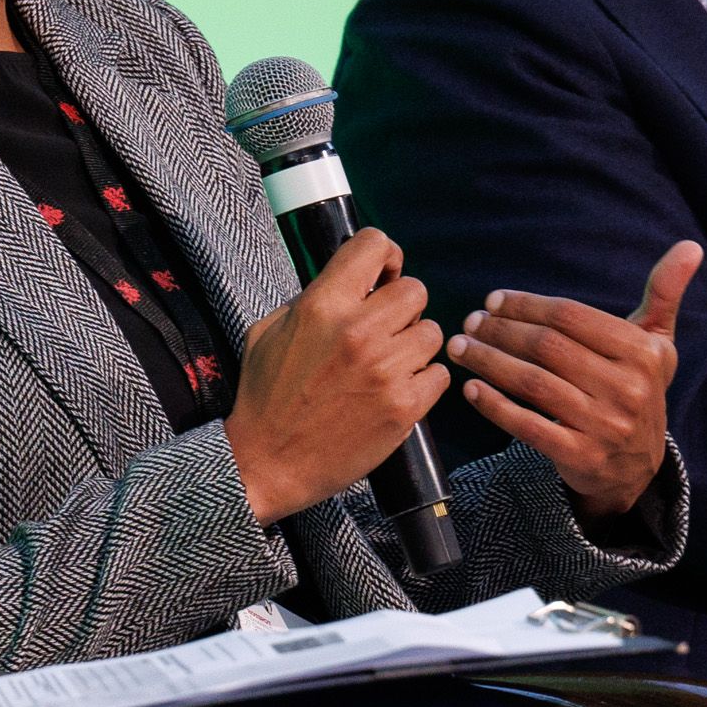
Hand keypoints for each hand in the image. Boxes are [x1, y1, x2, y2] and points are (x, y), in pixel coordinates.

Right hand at [226, 227, 447, 522]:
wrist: (269, 462)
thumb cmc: (266, 396)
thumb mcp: (271, 331)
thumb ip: (314, 299)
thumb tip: (355, 281)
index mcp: (323, 306)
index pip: (374, 244)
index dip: (384, 256)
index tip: (382, 276)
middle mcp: (358, 331)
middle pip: (416, 289)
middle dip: (402, 307)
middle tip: (384, 329)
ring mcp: (386, 370)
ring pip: (432, 332)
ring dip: (414, 346)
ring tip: (388, 364)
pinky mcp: (405, 406)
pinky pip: (439, 374)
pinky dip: (423, 382)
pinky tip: (396, 391)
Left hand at [452, 242, 697, 516]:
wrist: (637, 467)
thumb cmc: (637, 389)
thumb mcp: (657, 344)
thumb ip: (664, 293)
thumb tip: (690, 246)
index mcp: (643, 353)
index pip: (571, 317)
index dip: (527, 304)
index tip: (493, 300)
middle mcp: (628, 389)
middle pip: (547, 347)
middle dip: (500, 330)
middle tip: (470, 322)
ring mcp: (604, 425)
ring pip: (533, 383)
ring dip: (488, 361)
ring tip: (461, 348)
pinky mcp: (580, 456)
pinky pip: (528, 426)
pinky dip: (495, 406)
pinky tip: (472, 388)